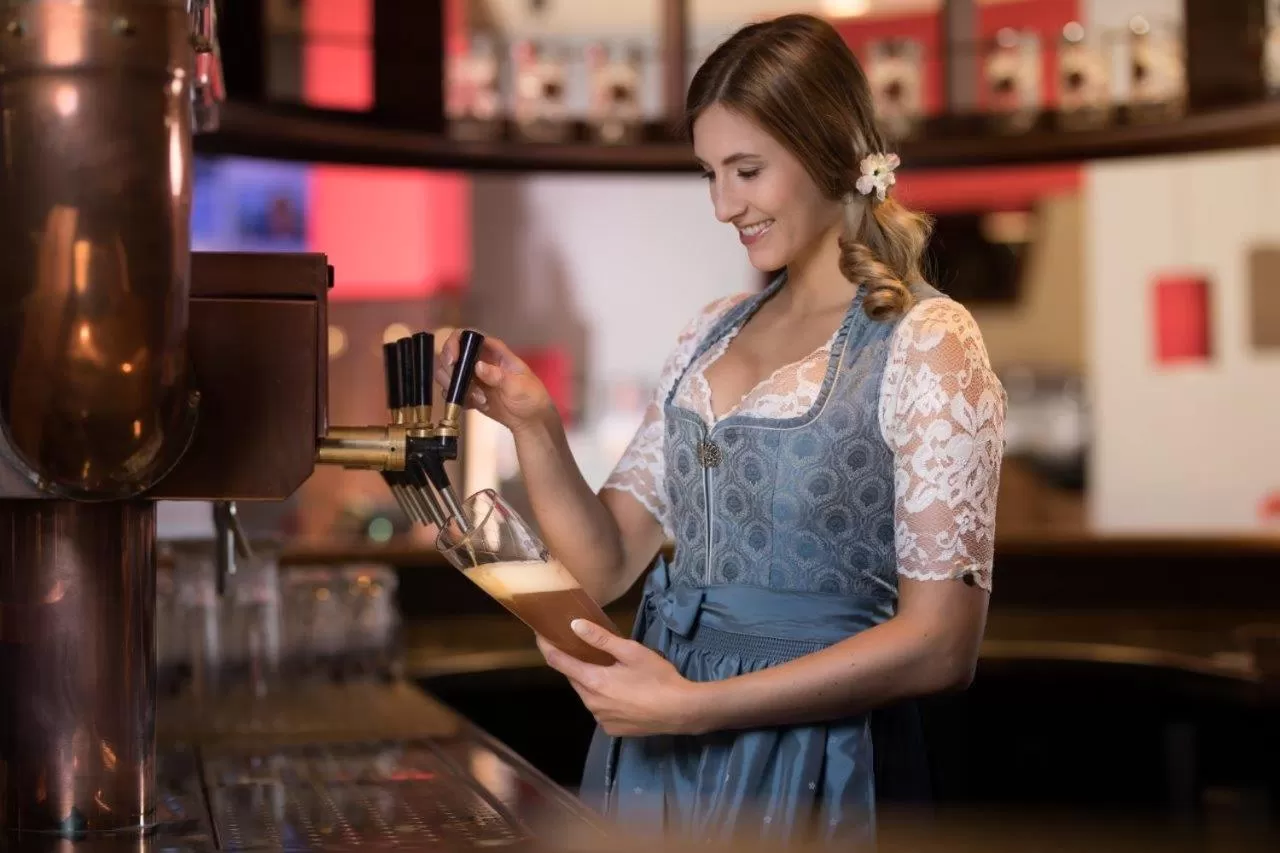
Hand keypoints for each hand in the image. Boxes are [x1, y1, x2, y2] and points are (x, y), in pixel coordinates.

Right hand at [433, 328, 553, 433]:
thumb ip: (498, 376)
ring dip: (455, 387)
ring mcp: (471, 377)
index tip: (453, 361)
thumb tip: (478, 366)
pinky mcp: (468, 393)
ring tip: (478, 399)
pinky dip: (457, 399)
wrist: (530, 419)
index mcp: (492, 351)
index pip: (466, 336)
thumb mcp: (518, 385)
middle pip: (450, 355)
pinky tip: (473, 405)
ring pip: (447, 374)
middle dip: (451, 371)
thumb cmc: (530, 396)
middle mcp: (478, 360)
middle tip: (464, 386)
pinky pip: (452, 392)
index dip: (454, 344)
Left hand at [537, 620, 709, 737]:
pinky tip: (622, 692)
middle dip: (575, 663)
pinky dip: (604, 698)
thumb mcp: (631, 651)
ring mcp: (601, 719)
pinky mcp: (612, 730)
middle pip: (574, 678)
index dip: (546, 646)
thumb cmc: (657, 678)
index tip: (540, 635)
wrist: (681, 711)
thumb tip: (573, 625)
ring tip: (609, 670)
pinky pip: (600, 709)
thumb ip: (601, 639)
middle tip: (583, 649)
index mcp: (593, 681)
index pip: (558, 662)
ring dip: (592, 681)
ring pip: (587, 695)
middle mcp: (591, 703)